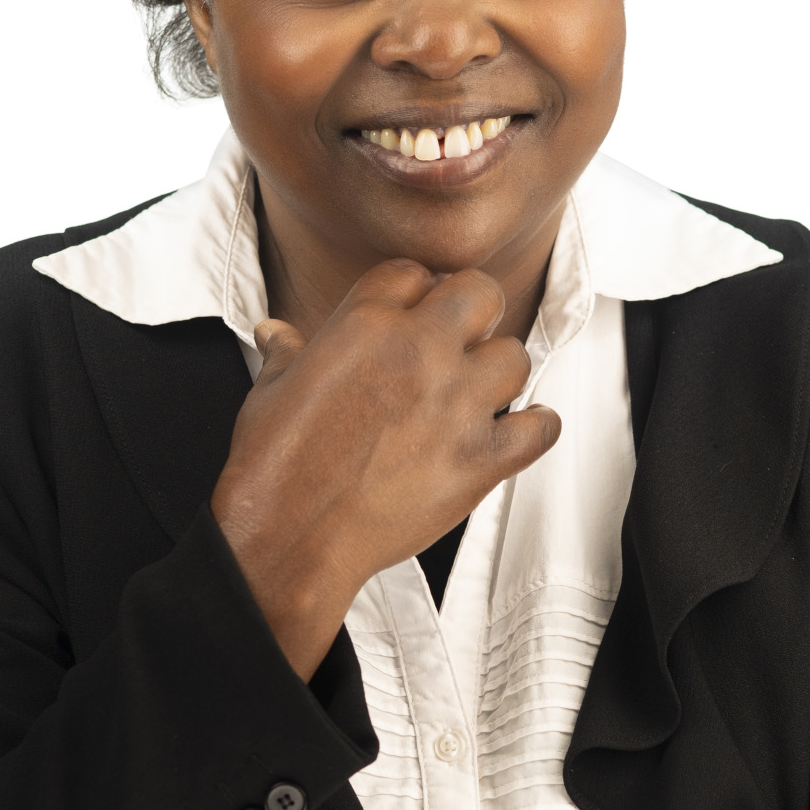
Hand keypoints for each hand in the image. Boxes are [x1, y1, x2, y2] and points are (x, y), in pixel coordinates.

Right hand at [210, 259, 560, 679]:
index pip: (414, 273)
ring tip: (482, 390)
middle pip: (480, 292)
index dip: (417, 290)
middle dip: (473, 310)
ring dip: (500, 371)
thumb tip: (275, 333)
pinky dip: (535, 427)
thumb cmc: (275, 466)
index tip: (417, 309)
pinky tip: (520, 428)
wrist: (291, 536)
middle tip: (462, 337)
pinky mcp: (480, 458)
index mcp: (365, 323)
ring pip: (515, 356)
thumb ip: (286, 352)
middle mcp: (419, 352)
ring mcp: (456, 403)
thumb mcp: (269, 389)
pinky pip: (540, 428)